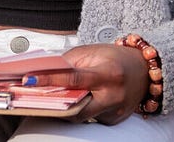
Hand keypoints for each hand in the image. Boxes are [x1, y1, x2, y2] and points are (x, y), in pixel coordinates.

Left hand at [26, 43, 149, 124]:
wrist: (144, 69)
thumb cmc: (116, 58)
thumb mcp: (92, 52)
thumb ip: (69, 63)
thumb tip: (45, 72)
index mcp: (108, 73)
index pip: (74, 79)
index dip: (50, 80)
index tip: (30, 80)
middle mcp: (113, 95)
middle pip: (76, 107)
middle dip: (53, 103)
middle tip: (34, 96)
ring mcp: (115, 111)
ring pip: (80, 116)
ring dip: (63, 107)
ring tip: (48, 97)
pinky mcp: (113, 120)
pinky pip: (89, 118)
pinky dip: (78, 110)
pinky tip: (70, 101)